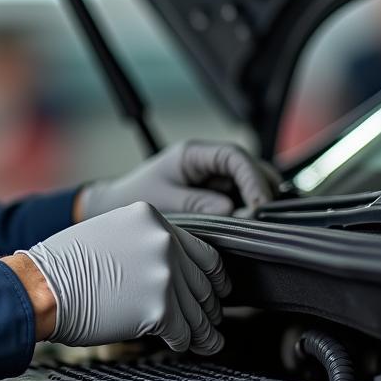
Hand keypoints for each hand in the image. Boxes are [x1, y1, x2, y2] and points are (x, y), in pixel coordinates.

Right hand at [4, 201, 231, 352]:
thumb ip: (143, 243)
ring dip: (202, 330)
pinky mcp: (160, 309)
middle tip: (209, 319)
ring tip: (206, 341)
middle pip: (203, 283)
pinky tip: (179, 345)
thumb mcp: (108, 232)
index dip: (211, 276)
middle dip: (207, 306)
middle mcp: (163, 242)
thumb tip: (167, 267)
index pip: (201, 251)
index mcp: (150, 219)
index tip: (216, 289)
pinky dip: (183, 342)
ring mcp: (164, 275)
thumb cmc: (62, 265)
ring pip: (197, 311)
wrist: (41, 287)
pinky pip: (184, 333)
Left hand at [75, 140, 275, 219]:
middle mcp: (207, 161)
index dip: (252, 178)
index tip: (259, 204)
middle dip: (262, 190)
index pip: (234, 156)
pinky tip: (250, 226)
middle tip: (265, 219)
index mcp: (193, 153)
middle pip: (249, 167)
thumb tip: (230, 210)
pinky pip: (240, 198)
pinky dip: (248, 210)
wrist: (116, 205)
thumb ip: (196, 204)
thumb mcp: (163, 201)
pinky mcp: (215, 194)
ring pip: (249, 183)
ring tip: (258, 224)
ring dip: (257, 201)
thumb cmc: (134, 197)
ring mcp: (213, 177)